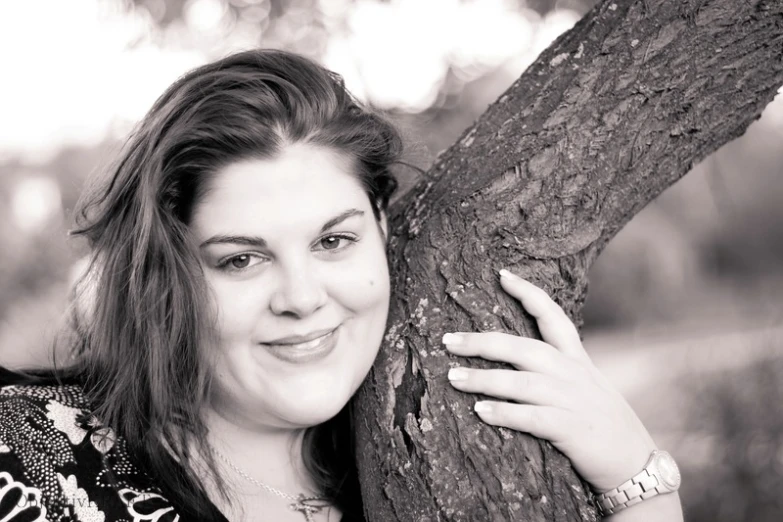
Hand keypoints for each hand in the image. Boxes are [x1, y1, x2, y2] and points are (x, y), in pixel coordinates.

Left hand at [443, 269, 656, 492]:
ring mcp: (572, 401)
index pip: (553, 316)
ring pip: (521, 382)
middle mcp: (573, 374)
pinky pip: (531, 417)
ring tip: (453, 377)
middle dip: (483, 342)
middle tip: (448, 341)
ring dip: (484, 379)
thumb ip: (558, 371)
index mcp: (577, 360)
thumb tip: (518, 360)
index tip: (502, 275)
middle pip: (523, 348)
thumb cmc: (604, 425)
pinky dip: (505, 413)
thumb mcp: (587, 387)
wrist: (638, 464)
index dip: (528, 294)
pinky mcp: (571, 429)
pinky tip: (480, 412)